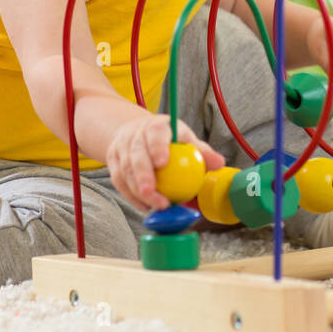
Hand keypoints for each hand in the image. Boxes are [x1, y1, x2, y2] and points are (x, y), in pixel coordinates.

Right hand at [104, 112, 224, 212]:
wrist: (137, 133)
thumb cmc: (170, 140)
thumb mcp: (186, 140)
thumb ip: (202, 152)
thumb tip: (219, 163)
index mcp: (156, 125)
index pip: (154, 132)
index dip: (157, 146)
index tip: (162, 162)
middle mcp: (135, 134)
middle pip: (136, 154)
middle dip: (144, 176)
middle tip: (158, 198)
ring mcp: (121, 147)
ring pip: (125, 170)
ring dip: (139, 191)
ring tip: (156, 206)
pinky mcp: (112, 161)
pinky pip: (119, 181)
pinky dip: (131, 196)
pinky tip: (145, 206)